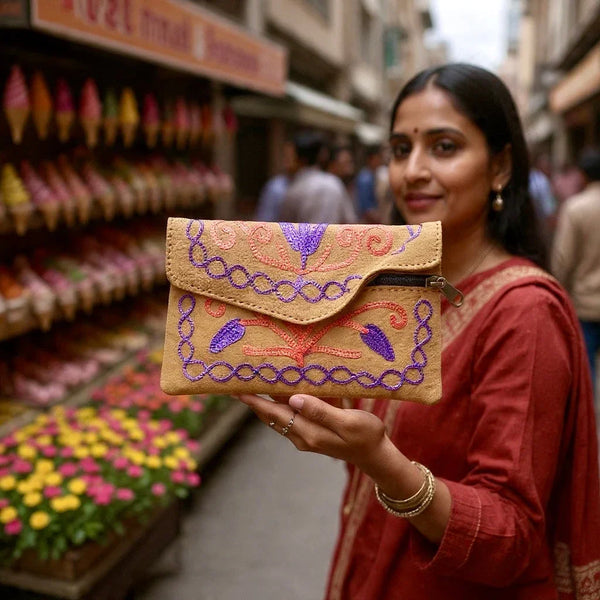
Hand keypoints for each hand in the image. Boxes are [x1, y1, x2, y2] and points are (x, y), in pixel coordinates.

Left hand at [239, 393, 387, 472]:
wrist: (376, 454)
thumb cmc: (366, 435)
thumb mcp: (347, 422)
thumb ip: (320, 411)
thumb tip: (292, 399)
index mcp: (309, 433)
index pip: (274, 414)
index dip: (255, 401)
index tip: (236, 390)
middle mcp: (302, 436)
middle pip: (271, 415)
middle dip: (255, 400)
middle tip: (239, 382)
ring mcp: (306, 436)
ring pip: (280, 416)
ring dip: (267, 401)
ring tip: (255, 384)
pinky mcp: (313, 433)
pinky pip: (292, 417)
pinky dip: (282, 404)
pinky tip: (282, 391)